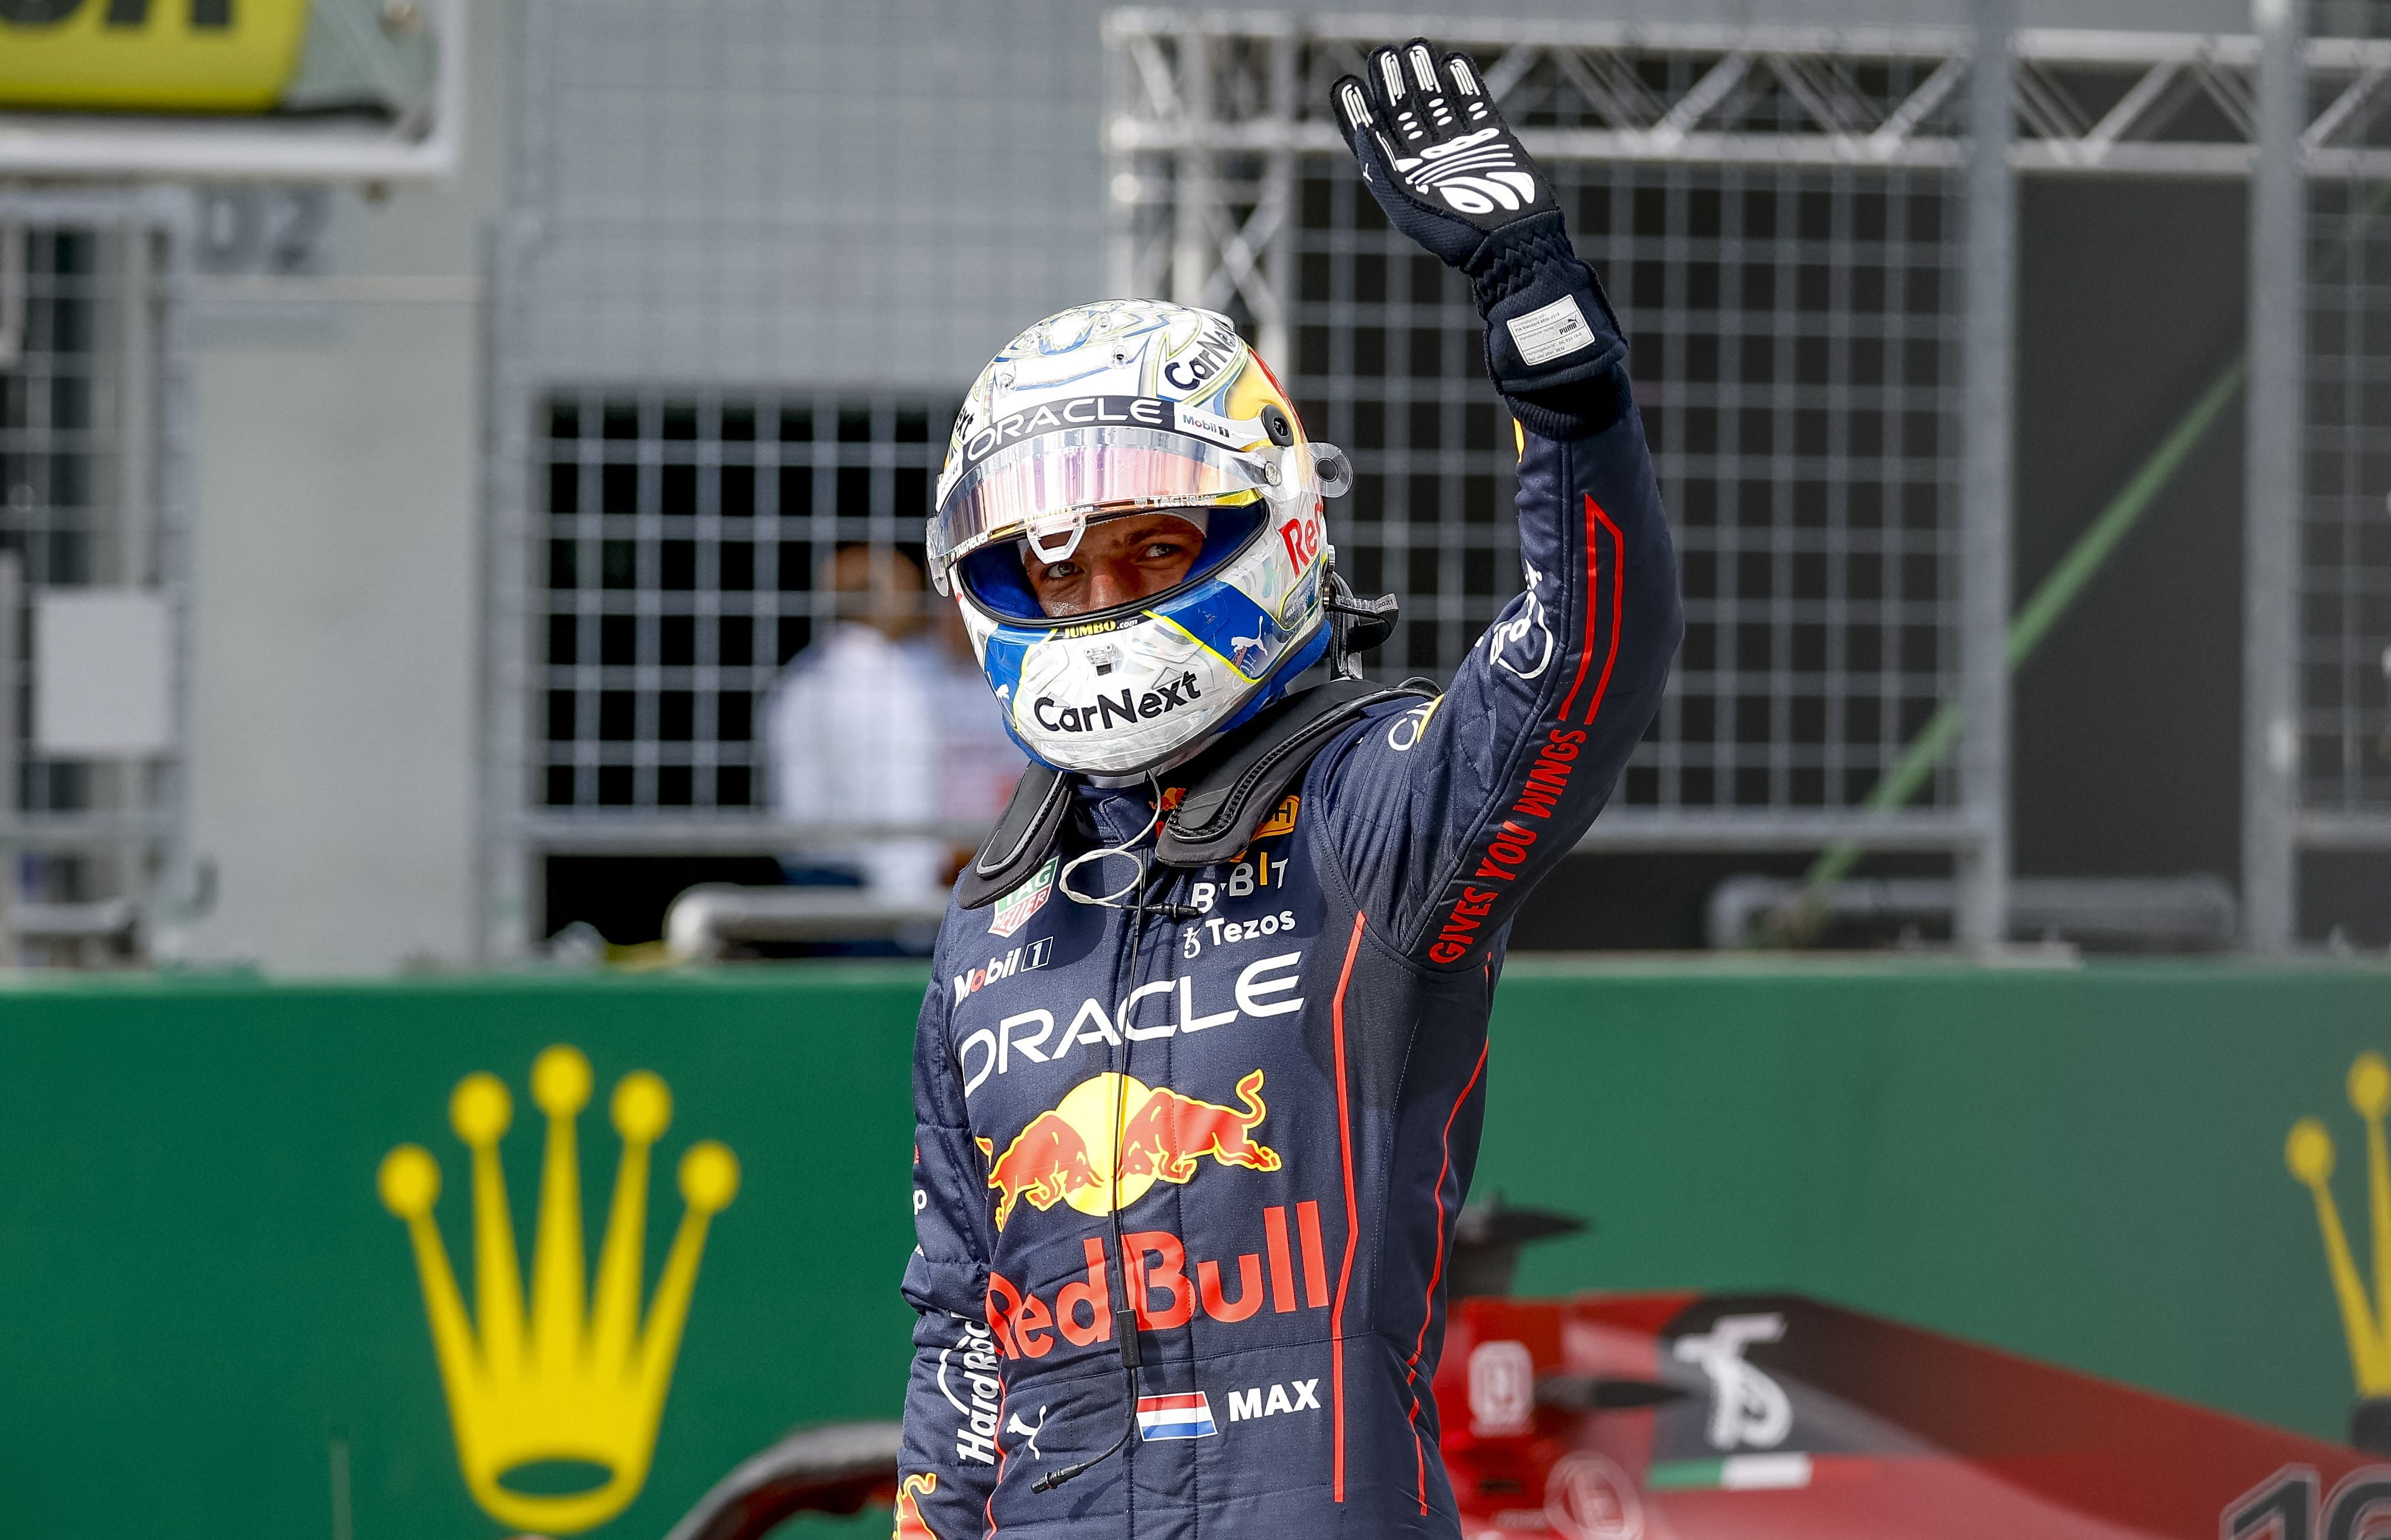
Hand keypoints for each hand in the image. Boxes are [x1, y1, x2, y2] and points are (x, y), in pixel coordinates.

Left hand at [1333, 40, 1555, 263]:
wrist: (1510, 243)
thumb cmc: (1455, 235)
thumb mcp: (1405, 208)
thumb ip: (1380, 169)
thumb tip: (1363, 129)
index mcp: (1400, 175)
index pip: (1372, 134)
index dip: (1358, 109)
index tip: (1347, 83)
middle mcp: (1427, 157)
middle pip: (1402, 110)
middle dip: (1391, 82)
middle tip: (1382, 55)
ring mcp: (1458, 145)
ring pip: (1436, 100)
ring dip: (1424, 74)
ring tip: (1414, 47)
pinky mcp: (1490, 137)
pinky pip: (1473, 102)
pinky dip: (1463, 81)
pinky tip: (1452, 60)